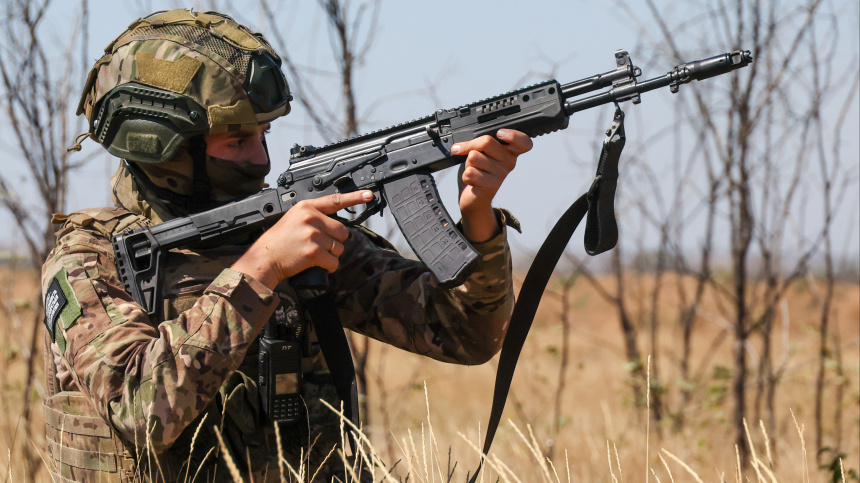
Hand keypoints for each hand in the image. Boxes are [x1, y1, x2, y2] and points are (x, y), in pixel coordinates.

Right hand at [232, 190, 373, 289]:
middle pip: (342, 231)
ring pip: (339, 247)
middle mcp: (310, 218)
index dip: (355, 198)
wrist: (264, 258)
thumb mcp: (294, 218)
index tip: (369, 194)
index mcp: (306, 207)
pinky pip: (333, 261)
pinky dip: (329, 266)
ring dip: (331, 255)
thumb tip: (337, 225)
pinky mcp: (313, 251)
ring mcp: (312, 234)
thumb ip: (314, 216)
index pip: (335, 200)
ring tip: (313, 254)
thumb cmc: (279, 241)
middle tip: (318, 245)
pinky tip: (317, 264)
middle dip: (335, 242)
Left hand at [452, 129, 532, 241]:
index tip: (500, 134)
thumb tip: (459, 147)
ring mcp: (501, 175)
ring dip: (468, 164)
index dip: (513, 135)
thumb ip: (477, 145)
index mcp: (510, 152)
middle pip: (487, 141)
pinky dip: (465, 176)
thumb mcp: (479, 153)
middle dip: (471, 146)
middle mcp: (510, 162)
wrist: (474, 199)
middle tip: (472, 158)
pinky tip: (473, 182)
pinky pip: (470, 172)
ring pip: (473, 157)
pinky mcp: (491, 186)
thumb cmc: (477, 173)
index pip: (523, 142)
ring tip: (475, 172)